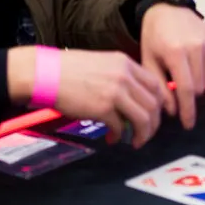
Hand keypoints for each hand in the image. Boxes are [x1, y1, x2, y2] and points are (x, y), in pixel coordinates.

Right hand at [10, 47, 167, 147]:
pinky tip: (112, 139)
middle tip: (146, 134)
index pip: (156, 84)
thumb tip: (133, 99)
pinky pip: (121, 127)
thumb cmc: (69, 70)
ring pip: (143, 118)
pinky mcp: (102, 108)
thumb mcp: (102, 63)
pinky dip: (119, 137)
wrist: (45, 73)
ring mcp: (115, 92)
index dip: (159, 103)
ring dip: (142, 134)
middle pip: (154, 104)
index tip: (155, 115)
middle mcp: (124, 76)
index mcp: (125, 63)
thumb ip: (121, 76)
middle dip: (154, 123)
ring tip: (135, 141)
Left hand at [139, 4, 204, 129]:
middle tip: (177, 85)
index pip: (186, 89)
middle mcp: (195, 47)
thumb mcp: (149, 61)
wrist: (167, 9)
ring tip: (184, 69)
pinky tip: (194, 62)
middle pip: (199, 87)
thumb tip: (172, 110)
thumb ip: (160, 87)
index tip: (188, 124)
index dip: (188, 110)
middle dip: (188, 93)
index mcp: (175, 52)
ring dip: (197, 82)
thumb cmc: (154, 37)